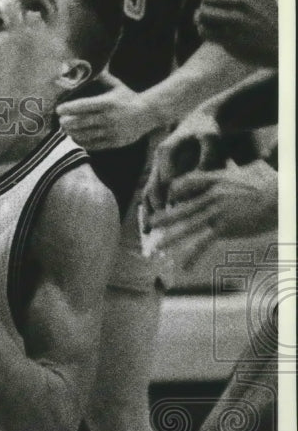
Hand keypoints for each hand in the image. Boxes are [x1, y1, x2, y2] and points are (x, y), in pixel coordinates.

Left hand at [56, 70, 159, 150]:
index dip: (68, 108)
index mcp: (108, 102)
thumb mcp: (116, 86)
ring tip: (65, 129)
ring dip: (71, 132)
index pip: (83, 106)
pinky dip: (81, 141)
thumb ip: (101, 77)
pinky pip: (92, 145)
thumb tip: (87, 65)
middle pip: (81, 122)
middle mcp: (109, 118)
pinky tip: (75, 137)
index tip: (58, 109)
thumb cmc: (128, 98)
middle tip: (60, 120)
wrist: (149, 114)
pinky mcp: (113, 143)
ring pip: (84, 135)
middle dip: (66, 122)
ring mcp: (111, 132)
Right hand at [142, 109, 223, 218]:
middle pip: (152, 189)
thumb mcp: (212, 141)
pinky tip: (150, 225)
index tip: (179, 213)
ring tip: (148, 231)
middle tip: (160, 228)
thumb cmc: (209, 132)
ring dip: (148, 212)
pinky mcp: (159, 174)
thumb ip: (207, 160)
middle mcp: (157, 161)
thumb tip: (196, 185)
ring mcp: (156, 168)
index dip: (173, 198)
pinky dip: (150, 209)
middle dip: (155, 209)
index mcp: (167, 151)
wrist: (200, 121)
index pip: (167, 180)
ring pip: (147, 193)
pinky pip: (150, 194)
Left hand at [146, 160, 276, 268]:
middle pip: (181, 206)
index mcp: (216, 179)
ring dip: (170, 238)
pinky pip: (203, 243)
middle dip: (164, 217)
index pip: (186, 183)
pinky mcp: (224, 227)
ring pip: (187, 225)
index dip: (175, 191)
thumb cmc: (270, 183)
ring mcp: (216, 212)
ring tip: (157, 247)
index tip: (170, 200)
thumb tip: (239, 163)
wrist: (281, 196)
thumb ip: (236, 171)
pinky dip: (192, 256)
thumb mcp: (249, 171)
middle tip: (149, 225)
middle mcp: (211, 195)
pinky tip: (185, 267)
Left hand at [196, 0, 277, 66]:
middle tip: (207, 13)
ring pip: (203, 14)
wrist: (278, 44)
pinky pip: (204, 31)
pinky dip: (202, 30)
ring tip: (205, 22)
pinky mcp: (230, 38)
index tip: (214, 2)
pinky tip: (208, 32)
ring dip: (200, 19)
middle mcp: (244, 2)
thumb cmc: (266, 18)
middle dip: (204, 5)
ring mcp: (237, 20)